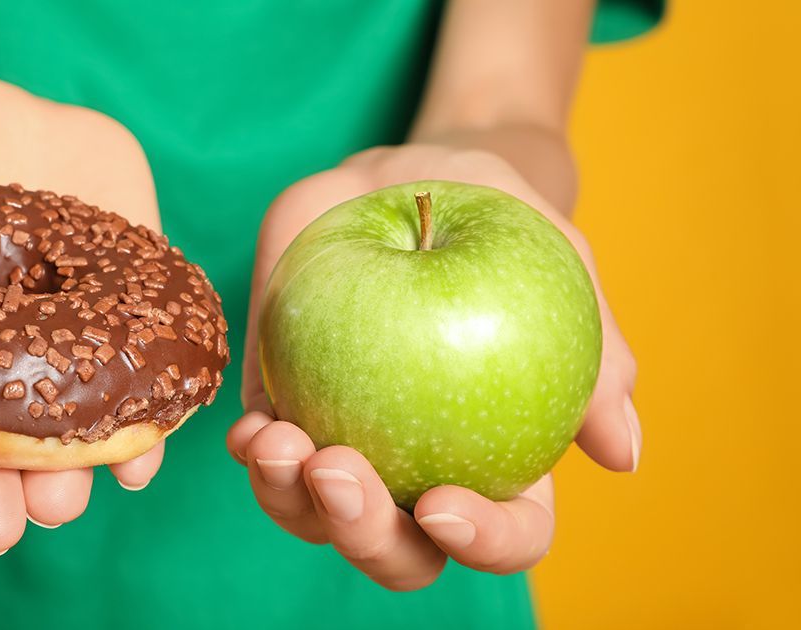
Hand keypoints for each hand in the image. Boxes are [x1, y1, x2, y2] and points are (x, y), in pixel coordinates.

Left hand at [227, 144, 639, 588]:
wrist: (423, 175)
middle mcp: (420, 470)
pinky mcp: (283, 405)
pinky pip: (263, 451)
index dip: (482, 542)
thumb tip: (623, 457)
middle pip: (400, 550)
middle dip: (365, 535)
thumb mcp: (561, 263)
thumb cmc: (508, 222)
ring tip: (277, 443)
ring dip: (290, 499)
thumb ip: (600, 354)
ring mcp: (345, 444)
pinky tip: (251, 427)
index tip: (444, 504)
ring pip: (313, 516)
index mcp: (501, 461)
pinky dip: (253, 450)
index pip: (507, 533)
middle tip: (339, 470)